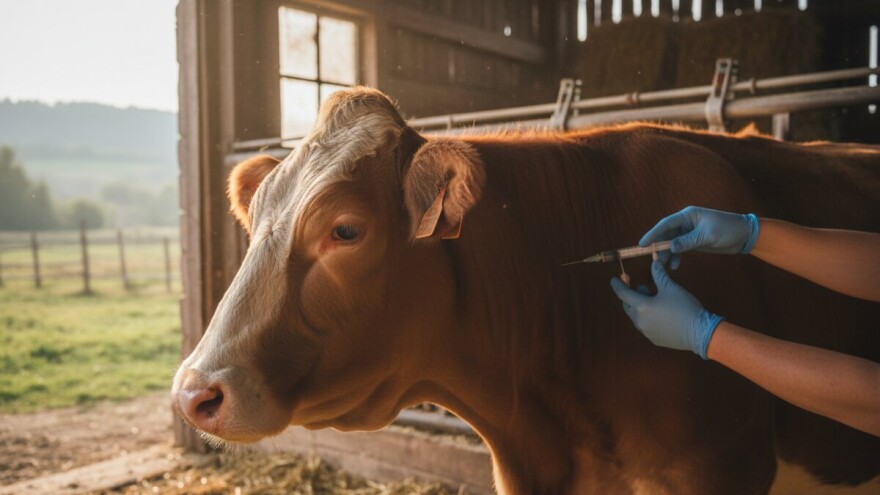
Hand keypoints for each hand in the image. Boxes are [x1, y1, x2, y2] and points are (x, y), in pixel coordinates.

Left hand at [610, 261, 723, 358]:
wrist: (700, 333)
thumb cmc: (684, 307)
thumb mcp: (671, 288)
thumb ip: (659, 274)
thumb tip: (654, 262)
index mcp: (641, 307)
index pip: (623, 294)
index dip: (617, 285)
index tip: (614, 279)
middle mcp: (640, 321)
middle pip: (628, 306)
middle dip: (631, 296)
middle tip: (643, 288)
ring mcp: (646, 332)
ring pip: (636, 317)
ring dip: (640, 307)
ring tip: (654, 299)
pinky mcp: (655, 339)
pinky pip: (645, 326)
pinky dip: (647, 317)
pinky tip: (660, 313)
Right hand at [639, 206, 759, 268]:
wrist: (744, 235)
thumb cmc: (728, 229)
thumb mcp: (707, 235)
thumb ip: (688, 241)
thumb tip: (670, 247)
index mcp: (688, 216)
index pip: (665, 224)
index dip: (653, 233)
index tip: (643, 244)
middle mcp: (686, 223)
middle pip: (666, 234)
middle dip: (659, 246)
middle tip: (652, 258)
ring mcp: (689, 232)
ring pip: (672, 243)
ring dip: (667, 254)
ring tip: (664, 265)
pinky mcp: (694, 241)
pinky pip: (680, 249)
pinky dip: (676, 257)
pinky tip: (675, 265)